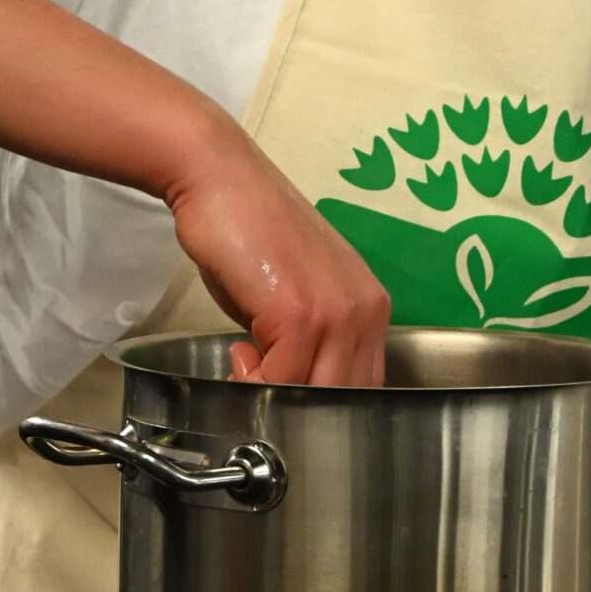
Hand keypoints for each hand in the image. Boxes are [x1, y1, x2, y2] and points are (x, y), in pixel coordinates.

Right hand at [163, 116, 389, 387]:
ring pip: (318, 397)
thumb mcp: (293, 297)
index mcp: (370, 305)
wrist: (220, 180)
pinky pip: (283, 380)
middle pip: (347, 399)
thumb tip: (294, 391)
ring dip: (276, 400)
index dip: (323, 405)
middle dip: (301, 411)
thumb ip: (308, 344)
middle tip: (259, 390)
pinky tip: (237, 354)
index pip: (365, 385)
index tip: (284, 396)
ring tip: (246, 370)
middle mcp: (364, 309)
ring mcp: (336, 311)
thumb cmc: (248, 233)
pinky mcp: (299, 313)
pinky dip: (254, 383)